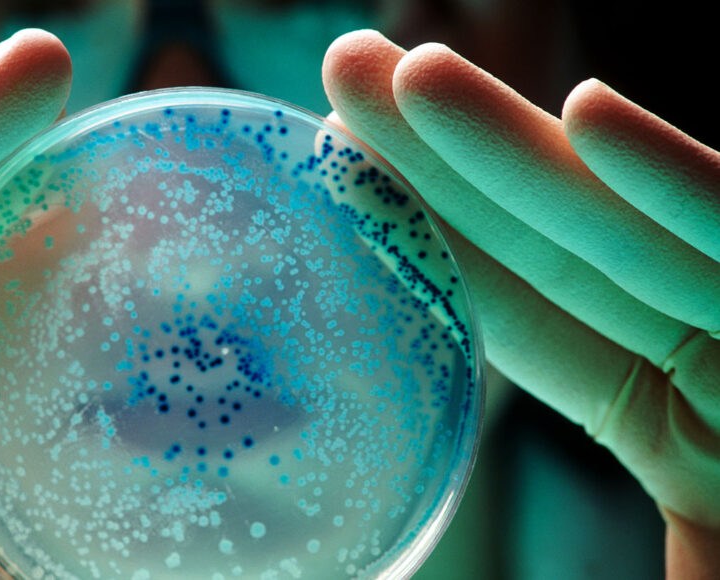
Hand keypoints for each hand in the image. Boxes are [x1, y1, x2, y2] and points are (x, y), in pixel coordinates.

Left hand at [322, 30, 719, 577]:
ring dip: (512, 143)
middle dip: (443, 155)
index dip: (426, 238)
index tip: (338, 170)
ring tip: (397, 71)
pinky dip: (672, 179)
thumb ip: (643, 563)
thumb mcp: (702, 561)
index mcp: (681, 415)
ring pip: (626, 226)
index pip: (524, 313)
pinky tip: (582, 117)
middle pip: (554, 243)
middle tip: (345, 69)